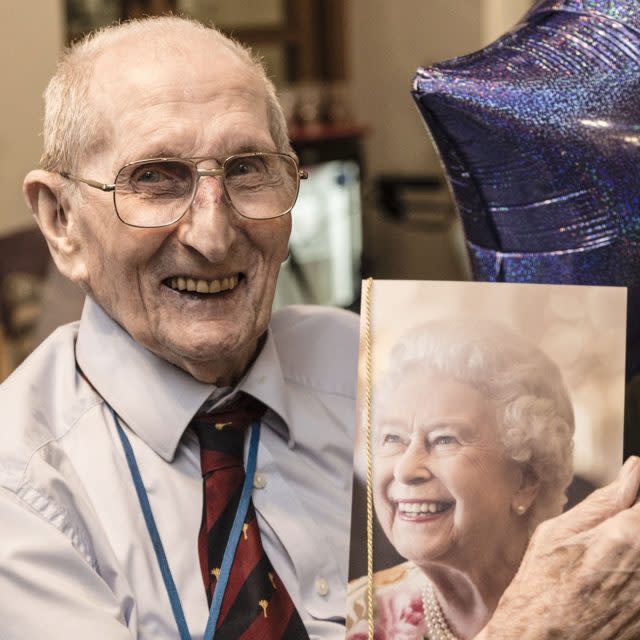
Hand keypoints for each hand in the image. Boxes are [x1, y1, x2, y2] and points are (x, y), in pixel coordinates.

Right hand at [478, 456, 639, 639]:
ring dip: (632, 552)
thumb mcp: (557, 533)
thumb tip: (633, 472)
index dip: (636, 498)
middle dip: (632, 524)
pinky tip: (611, 581)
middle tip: (608, 536)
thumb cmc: (540, 586)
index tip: (629, 500)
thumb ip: (601, 502)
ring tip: (605, 561)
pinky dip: (632, 576)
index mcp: (624, 537)